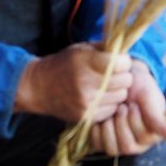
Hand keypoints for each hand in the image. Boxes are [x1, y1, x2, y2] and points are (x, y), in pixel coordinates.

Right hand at [15, 44, 133, 123]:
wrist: (39, 87)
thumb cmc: (63, 64)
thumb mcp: (80, 49)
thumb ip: (104, 48)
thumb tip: (126, 51)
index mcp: (84, 62)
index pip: (121, 63)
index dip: (123, 61)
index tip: (118, 61)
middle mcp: (85, 82)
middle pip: (125, 81)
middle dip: (123, 75)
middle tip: (114, 74)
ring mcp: (86, 102)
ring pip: (121, 96)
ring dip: (117, 90)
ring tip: (105, 86)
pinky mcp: (86, 116)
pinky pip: (112, 110)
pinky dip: (109, 104)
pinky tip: (99, 97)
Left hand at [89, 61, 165, 155]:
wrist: (121, 79)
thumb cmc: (140, 88)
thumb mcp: (149, 99)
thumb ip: (158, 118)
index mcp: (151, 136)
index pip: (143, 138)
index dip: (135, 120)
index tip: (133, 105)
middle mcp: (136, 144)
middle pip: (127, 147)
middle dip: (122, 123)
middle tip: (122, 106)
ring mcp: (119, 144)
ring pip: (112, 149)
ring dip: (109, 128)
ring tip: (111, 112)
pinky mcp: (103, 141)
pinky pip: (97, 145)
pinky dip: (96, 131)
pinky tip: (100, 118)